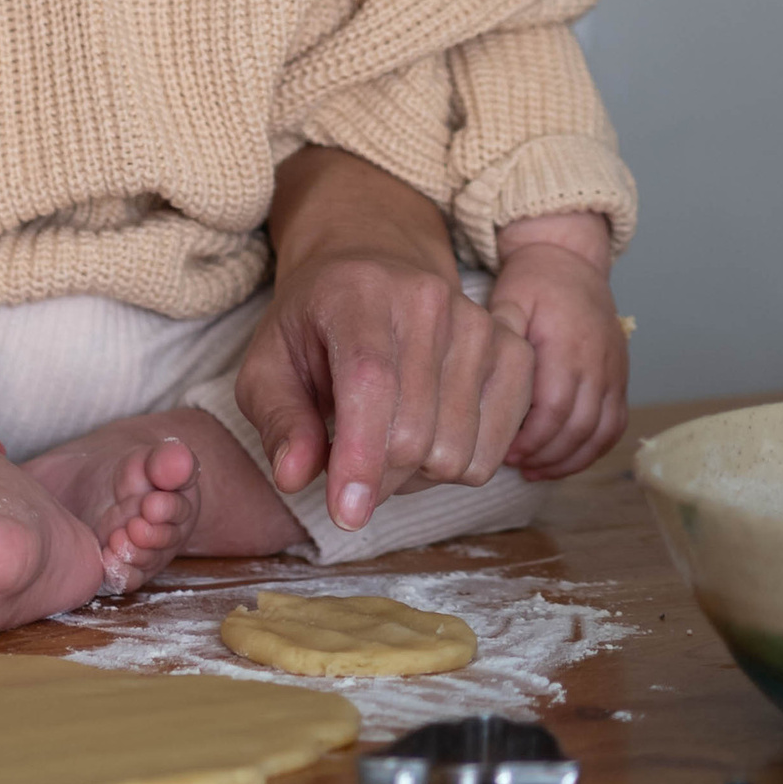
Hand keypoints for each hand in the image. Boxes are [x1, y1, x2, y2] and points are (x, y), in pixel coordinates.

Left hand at [233, 148, 534, 528]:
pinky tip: (430, 436)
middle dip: (377, 477)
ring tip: (388, 443)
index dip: (361, 458)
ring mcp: (479, 325)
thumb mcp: (269, 364)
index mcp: (358, 293)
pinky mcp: (514, 351)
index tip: (347, 514)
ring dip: (417, 476)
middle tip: (351, 464)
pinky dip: (461, 465)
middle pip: (415, 434)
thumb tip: (295, 477)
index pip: (370, 384)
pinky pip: (498, 448)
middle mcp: (427, 300)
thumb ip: (278, 420)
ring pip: (458, 451)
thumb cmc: (315, 325)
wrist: (372, 269)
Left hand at [488, 211, 629, 479]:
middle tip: (513, 464)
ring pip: (600, 432)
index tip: (503, 451)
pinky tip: (563, 461)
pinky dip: (592, 450)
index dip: (530, 438)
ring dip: (568, 459)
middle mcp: (598, 362)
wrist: (571, 260)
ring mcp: (615, 372)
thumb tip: (476, 372)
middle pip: (578, 427)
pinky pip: (615, 425)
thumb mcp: (510, 298)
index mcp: (567, 345)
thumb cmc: (534, 281)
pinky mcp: (621, 379)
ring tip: (535, 470)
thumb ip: (499, 335)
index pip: (554, 408)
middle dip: (545, 454)